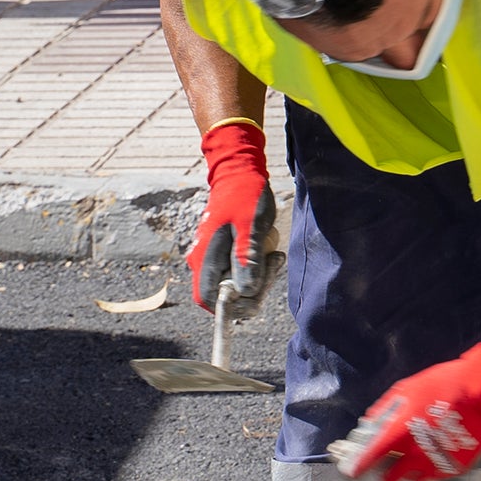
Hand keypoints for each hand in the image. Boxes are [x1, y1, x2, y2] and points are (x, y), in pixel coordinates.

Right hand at [187, 120, 279, 313]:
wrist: (241, 173)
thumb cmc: (245, 196)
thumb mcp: (250, 226)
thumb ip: (246, 258)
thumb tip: (245, 291)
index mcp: (205, 257)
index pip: (210, 299)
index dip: (232, 307)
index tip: (257, 297)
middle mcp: (205, 262)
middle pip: (227, 295)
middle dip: (254, 288)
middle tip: (274, 264)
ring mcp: (215, 258)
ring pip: (237, 284)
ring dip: (260, 276)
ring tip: (275, 253)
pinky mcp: (227, 253)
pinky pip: (243, 271)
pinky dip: (258, 266)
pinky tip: (270, 249)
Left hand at [339, 334, 480, 480]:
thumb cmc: (444, 385)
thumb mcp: (409, 388)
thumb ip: (385, 408)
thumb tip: (369, 421)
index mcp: (399, 436)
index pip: (367, 462)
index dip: (356, 469)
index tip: (353, 470)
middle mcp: (414, 456)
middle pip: (390, 478)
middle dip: (387, 469)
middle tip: (392, 456)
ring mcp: (436, 464)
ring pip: (414, 478)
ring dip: (411, 468)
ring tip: (419, 450)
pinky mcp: (454, 468)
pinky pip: (436, 474)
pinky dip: (433, 466)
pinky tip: (438, 449)